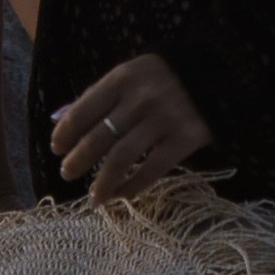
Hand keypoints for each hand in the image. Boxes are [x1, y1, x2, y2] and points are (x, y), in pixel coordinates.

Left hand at [50, 51, 209, 205]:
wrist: (217, 76)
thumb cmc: (162, 78)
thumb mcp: (129, 76)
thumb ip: (96, 97)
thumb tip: (57, 119)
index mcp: (123, 78)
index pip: (84, 109)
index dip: (66, 133)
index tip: (56, 149)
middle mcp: (141, 97)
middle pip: (100, 137)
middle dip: (78, 160)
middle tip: (66, 174)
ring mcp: (164, 118)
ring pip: (122, 158)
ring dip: (102, 182)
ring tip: (92, 198)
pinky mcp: (185, 139)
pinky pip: (152, 169)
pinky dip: (133, 186)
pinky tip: (121, 195)